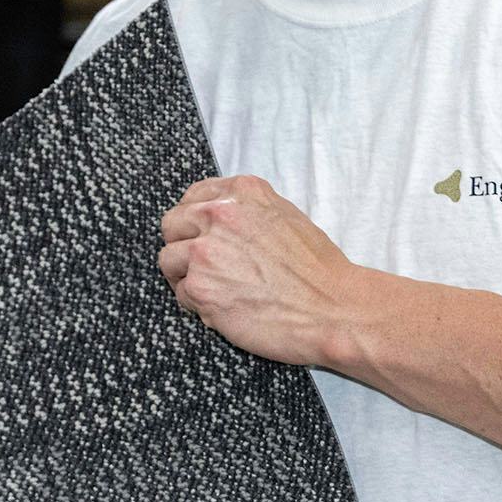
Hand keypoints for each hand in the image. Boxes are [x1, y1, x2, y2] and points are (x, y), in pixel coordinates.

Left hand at [157, 175, 369, 368]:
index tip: (202, 237)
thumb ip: (245, 211)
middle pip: (171, 225)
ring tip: (217, 290)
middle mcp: (218, 214)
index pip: (192, 198)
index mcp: (242, 192)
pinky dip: (198, 305)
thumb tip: (214, 220)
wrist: (333, 309)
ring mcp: (205, 251)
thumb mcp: (284, 216)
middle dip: (184, 246)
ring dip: (186, 277)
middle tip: (206, 268)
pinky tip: (227, 308)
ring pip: (168, 260)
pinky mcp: (200, 287)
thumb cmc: (316, 271)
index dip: (194, 222)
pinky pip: (181, 294)